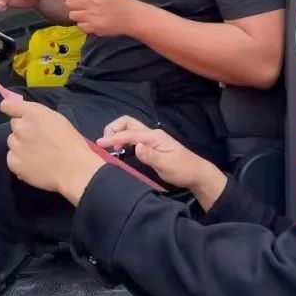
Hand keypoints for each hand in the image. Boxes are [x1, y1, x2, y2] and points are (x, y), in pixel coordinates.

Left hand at [1, 98, 104, 202]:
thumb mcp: (57, 119)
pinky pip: (11, 158)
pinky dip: (20, 161)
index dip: (12, 109)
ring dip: (20, 145)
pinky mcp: (13, 163)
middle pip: (14, 125)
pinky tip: (33, 165)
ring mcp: (15, 146)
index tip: (17, 115)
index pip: (8, 105)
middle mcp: (20, 127)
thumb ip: (38, 116)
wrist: (74, 169)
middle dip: (23, 130)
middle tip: (37, 139)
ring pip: (12, 142)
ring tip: (37, 155)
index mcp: (33, 113)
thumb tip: (25, 118)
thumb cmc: (71, 143)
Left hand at [60, 0, 144, 36]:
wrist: (132, 17)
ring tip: (88, 12)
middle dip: (73, 2)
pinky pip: (79, 25)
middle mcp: (93, 2)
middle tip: (83, 3)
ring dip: (77, 13)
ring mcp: (93, 16)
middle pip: (69, 2)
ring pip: (72, 15)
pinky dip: (83, 23)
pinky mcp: (94, 28)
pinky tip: (92, 20)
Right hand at [98, 117, 227, 207]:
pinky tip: (120, 149)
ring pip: (130, 129)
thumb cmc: (182, 170)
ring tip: (110, 146)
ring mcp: (152, 138)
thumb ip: (150, 156)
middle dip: (114, 128)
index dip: (113, 137)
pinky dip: (122, 138)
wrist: (196, 173)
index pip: (129, 133)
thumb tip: (136, 146)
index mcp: (154, 136)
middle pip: (128, 123)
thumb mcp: (166, 165)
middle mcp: (152, 134)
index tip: (99, 144)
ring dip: (118, 133)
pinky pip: (133, 136)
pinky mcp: (151, 145)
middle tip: (105, 142)